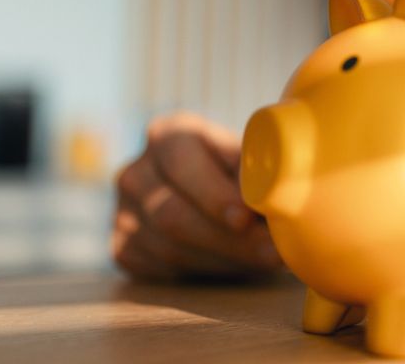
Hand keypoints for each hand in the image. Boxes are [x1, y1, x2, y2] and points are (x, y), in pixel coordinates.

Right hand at [112, 112, 281, 279]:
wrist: (211, 196)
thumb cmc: (238, 170)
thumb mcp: (247, 156)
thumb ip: (256, 168)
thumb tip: (281, 187)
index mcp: (166, 134)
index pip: (182, 162)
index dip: (214, 193)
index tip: (245, 218)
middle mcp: (136, 171)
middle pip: (172, 213)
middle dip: (227, 238)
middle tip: (271, 253)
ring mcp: (123, 211)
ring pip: (169, 246)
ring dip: (223, 259)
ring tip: (266, 261)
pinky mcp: (123, 247)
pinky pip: (161, 268)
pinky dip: (204, 271)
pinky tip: (236, 266)